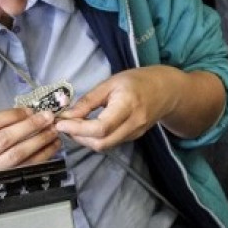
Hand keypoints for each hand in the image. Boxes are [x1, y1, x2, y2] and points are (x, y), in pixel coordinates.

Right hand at [0, 108, 60, 225]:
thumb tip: (31, 113)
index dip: (12, 115)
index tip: (30, 110)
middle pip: (4, 138)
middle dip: (29, 125)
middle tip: (48, 117)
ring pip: (17, 154)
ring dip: (39, 140)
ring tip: (53, 130)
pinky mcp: (3, 188)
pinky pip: (27, 168)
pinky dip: (43, 155)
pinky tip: (53, 146)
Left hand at [54, 67, 174, 151]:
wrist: (166, 90)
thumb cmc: (137, 81)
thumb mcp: (110, 83)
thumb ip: (89, 100)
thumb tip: (67, 115)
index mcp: (128, 105)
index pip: (101, 128)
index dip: (78, 129)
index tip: (61, 123)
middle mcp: (133, 124)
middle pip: (101, 143)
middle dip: (78, 137)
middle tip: (65, 125)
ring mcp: (135, 133)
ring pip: (104, 146)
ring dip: (85, 139)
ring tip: (74, 125)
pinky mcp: (133, 138)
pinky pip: (110, 143)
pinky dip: (95, 139)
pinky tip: (88, 127)